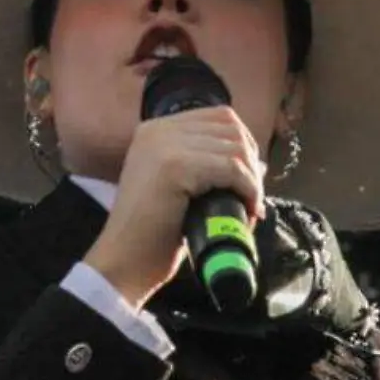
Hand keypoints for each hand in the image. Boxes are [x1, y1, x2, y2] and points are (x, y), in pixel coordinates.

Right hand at [82, 106, 264, 308]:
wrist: (122, 263)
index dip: (243, 145)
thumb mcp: (178, 189)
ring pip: (234, 148)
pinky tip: (246, 211)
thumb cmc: (151, 235)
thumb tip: (257, 163)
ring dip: (251, 179)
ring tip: (249, 207)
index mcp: (154, 131)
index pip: (218, 117)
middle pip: (230, 127)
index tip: (248, 180)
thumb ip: (208, 168)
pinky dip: (248, 190)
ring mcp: (163, 145)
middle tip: (251, 197)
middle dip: (250, 161)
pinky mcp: (174, 166)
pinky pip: (231, 168)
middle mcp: (157, 130)